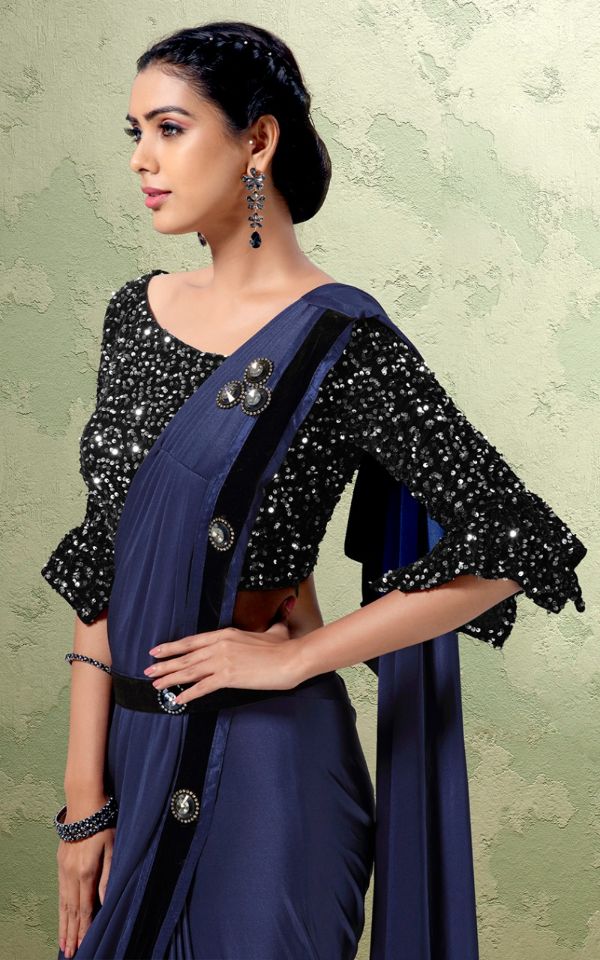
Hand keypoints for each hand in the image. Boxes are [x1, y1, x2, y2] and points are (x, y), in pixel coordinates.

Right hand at [57, 807, 113, 957]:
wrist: (84, 803)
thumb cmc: (104, 823)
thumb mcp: (113, 847)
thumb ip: (108, 876)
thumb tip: (105, 901)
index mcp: (86, 872)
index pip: (85, 908)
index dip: (84, 928)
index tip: (83, 945)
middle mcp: (72, 873)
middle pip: (71, 910)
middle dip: (71, 933)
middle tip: (69, 953)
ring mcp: (64, 868)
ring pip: (63, 903)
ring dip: (63, 924)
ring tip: (63, 941)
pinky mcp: (61, 862)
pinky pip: (60, 891)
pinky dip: (60, 907)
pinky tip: (62, 914)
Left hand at [144, 615, 302, 705]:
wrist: (290, 659)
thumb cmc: (283, 647)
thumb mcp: (273, 632)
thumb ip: (271, 625)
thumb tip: (279, 620)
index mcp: (226, 634)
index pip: (192, 641)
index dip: (173, 646)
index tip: (158, 650)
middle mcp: (220, 646)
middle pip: (186, 656)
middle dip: (165, 664)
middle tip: (149, 669)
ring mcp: (222, 661)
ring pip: (189, 670)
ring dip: (170, 678)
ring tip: (156, 684)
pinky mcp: (228, 677)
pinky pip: (202, 687)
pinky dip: (188, 694)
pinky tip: (178, 699)